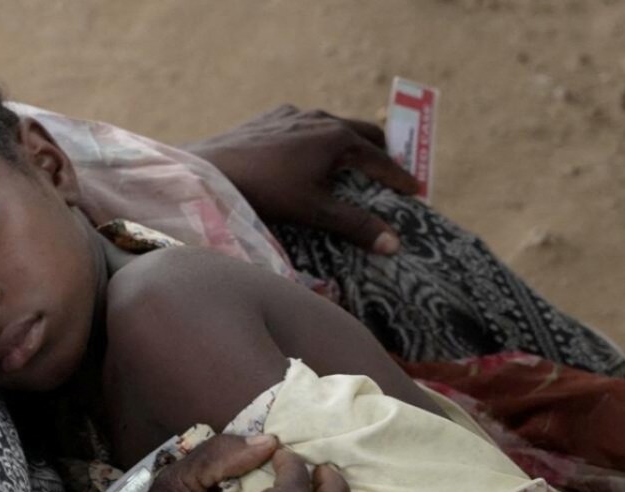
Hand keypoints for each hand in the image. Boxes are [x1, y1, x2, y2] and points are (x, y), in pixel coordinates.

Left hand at [184, 105, 419, 254]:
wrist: (208, 172)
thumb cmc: (265, 192)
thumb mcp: (315, 211)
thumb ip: (355, 224)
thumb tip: (394, 243)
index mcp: (337, 137)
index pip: (381, 158)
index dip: (399, 176)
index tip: (415, 190)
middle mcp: (319, 118)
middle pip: (363, 132)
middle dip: (381, 151)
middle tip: (391, 173)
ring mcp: (293, 115)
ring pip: (333, 126)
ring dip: (350, 144)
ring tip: (355, 165)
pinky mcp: (270, 119)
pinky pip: (306, 127)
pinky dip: (320, 141)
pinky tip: (310, 158)